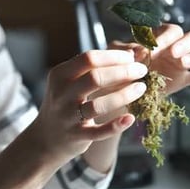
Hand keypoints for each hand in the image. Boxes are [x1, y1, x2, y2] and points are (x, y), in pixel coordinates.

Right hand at [31, 50, 146, 162]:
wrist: (47, 136)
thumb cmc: (67, 101)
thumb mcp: (71, 81)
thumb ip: (95, 66)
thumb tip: (132, 52)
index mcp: (60, 75)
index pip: (89, 58)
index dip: (114, 57)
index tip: (132, 57)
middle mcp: (61, 94)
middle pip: (95, 78)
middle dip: (123, 72)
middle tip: (141, 71)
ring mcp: (67, 116)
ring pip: (98, 105)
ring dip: (124, 95)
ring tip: (141, 89)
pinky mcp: (76, 136)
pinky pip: (99, 132)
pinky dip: (116, 125)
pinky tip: (130, 118)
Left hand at [109, 24, 189, 94]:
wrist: (122, 88)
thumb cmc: (120, 65)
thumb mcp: (116, 55)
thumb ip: (123, 49)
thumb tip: (135, 50)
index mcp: (160, 36)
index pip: (171, 31)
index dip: (164, 38)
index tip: (152, 50)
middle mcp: (175, 47)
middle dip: (185, 43)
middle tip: (173, 53)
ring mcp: (183, 63)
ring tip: (183, 64)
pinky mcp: (186, 79)